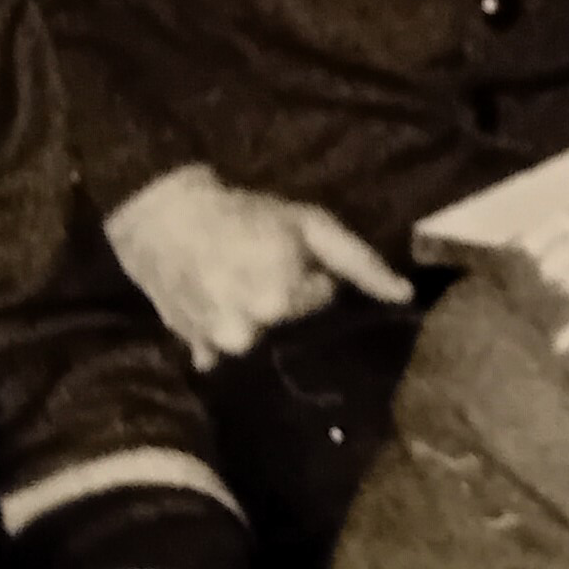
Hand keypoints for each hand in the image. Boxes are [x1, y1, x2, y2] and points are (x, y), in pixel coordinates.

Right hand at [105, 164, 411, 368]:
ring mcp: (220, 348)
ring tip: (236, 283)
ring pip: (263, 340)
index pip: (323, 300)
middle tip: (260, 266)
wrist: (163, 218)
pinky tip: (217, 302)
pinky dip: (227, 335)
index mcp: (283, 302)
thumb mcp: (310, 224)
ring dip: (258, 319)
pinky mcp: (196, 351)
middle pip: (294, 326)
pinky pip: (225, 354)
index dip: (311, 274)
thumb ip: (360, 263)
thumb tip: (404, 296)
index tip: (289, 253)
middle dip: (286, 300)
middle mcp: (250, 335)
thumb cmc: (245, 214)